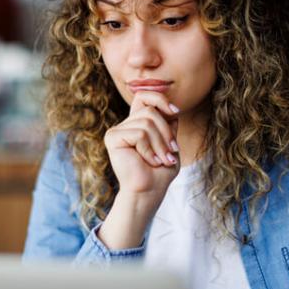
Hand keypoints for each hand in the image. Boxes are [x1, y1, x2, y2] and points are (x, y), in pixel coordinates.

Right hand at [104, 91, 180, 211]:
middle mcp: (126, 125)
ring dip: (160, 144)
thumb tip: (172, 110)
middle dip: (166, 132)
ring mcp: (117, 131)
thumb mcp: (170, 145)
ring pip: (147, 123)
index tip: (175, 112)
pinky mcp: (113, 138)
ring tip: (162, 160)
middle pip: (151, 111)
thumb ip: (169, 126)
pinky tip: (150, 162)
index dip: (160, 99)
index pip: (144, 96)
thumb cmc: (160, 173)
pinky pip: (139, 134)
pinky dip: (149, 150)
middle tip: (171, 152)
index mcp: (137, 124)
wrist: (148, 192)